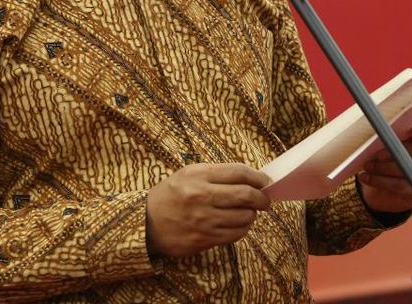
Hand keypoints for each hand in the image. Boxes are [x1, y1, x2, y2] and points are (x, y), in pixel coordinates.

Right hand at [145, 163, 270, 258]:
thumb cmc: (171, 194)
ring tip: (246, 212)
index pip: (239, 172)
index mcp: (198, 176)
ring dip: (251, 215)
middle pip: (246, 195)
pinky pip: (235, 235)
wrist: (146, 222)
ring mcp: (203, 220)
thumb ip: (218, 174)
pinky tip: (237, 224)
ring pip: (244, 217)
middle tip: (265, 200)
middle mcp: (202, 197)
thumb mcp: (189, 174)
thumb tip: (251, 178)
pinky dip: (242, 229)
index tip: (266, 182)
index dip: (259, 177)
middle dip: (262, 198)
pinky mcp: (204, 239)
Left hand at [357, 114, 411, 212]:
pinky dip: (381, 181)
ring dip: (387, 168)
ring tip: (368, 165)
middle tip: (378, 153)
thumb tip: (379, 126)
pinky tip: (367, 177)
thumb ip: (390, 128)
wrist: (383, 178)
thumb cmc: (386, 147)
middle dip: (402, 149)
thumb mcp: (388, 134)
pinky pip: (404, 186)